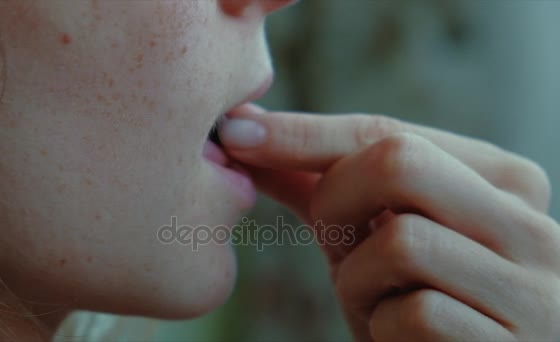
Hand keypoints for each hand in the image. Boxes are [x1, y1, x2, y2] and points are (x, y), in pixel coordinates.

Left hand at [220, 104, 559, 340]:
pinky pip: (412, 315)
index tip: (238, 130)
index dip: (305, 133)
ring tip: (376, 302)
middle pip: (398, 163)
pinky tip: (398, 339)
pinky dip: (381, 327)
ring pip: (401, 241)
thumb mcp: (376, 237)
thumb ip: (328, 187)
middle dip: (336, 202)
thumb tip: (250, 135)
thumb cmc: (420, 300)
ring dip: (357, 280)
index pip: (390, 133)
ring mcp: (534, 291)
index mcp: (504, 183)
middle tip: (336, 243)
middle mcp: (533, 226)